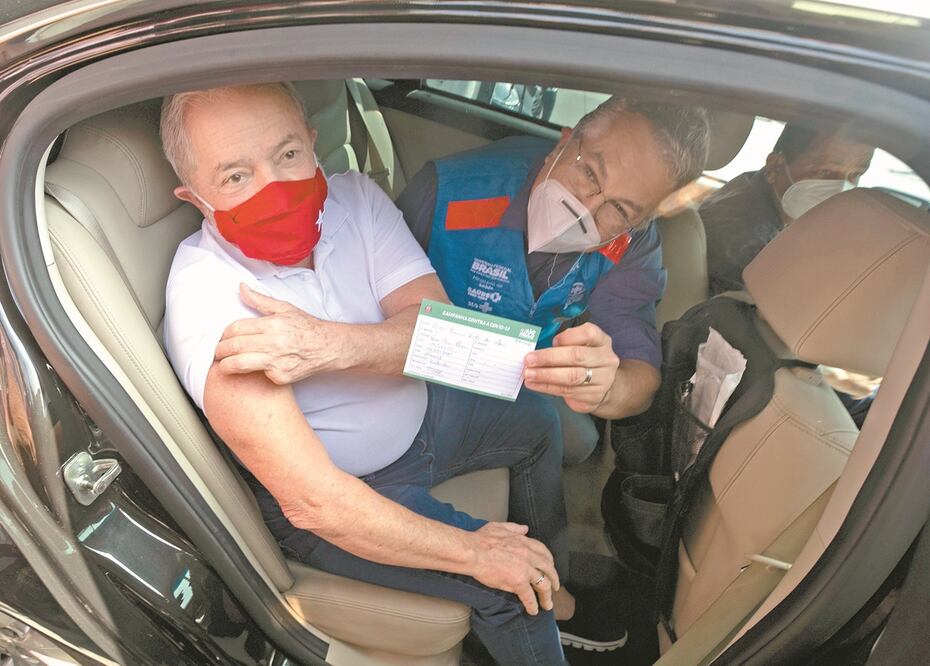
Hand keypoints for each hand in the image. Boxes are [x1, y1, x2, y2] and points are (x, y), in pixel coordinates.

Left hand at [214, 284, 345, 383]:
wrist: (328, 347)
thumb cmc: (306, 327)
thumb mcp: (285, 308)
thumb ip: (259, 300)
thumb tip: (241, 288)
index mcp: (272, 324)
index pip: (236, 329)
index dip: (224, 334)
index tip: (222, 339)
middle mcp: (273, 343)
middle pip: (234, 347)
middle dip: (220, 351)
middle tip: (217, 353)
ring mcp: (276, 362)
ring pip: (239, 364)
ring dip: (226, 365)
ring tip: (223, 364)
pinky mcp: (280, 376)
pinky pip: (257, 375)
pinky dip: (252, 373)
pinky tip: (251, 369)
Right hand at [469, 522, 559, 615]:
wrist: (472, 551)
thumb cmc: (481, 539)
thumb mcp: (500, 527)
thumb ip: (514, 528)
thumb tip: (525, 528)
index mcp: (524, 542)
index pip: (543, 552)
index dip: (549, 561)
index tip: (550, 567)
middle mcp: (529, 555)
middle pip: (548, 569)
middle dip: (554, 580)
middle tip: (555, 587)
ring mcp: (525, 569)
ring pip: (543, 585)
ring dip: (547, 596)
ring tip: (547, 604)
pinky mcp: (518, 582)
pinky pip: (529, 597)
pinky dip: (533, 605)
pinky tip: (533, 611)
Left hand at [523, 322, 618, 412]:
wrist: (603, 385)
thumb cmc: (585, 360)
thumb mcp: (581, 345)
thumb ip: (566, 343)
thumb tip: (539, 351)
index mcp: (602, 341)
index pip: (588, 333)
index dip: (568, 336)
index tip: (552, 341)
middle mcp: (606, 359)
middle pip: (577, 356)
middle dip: (549, 358)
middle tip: (529, 360)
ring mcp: (602, 380)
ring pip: (571, 377)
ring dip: (545, 375)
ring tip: (528, 374)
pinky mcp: (593, 397)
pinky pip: (567, 392)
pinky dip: (547, 387)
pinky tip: (534, 384)